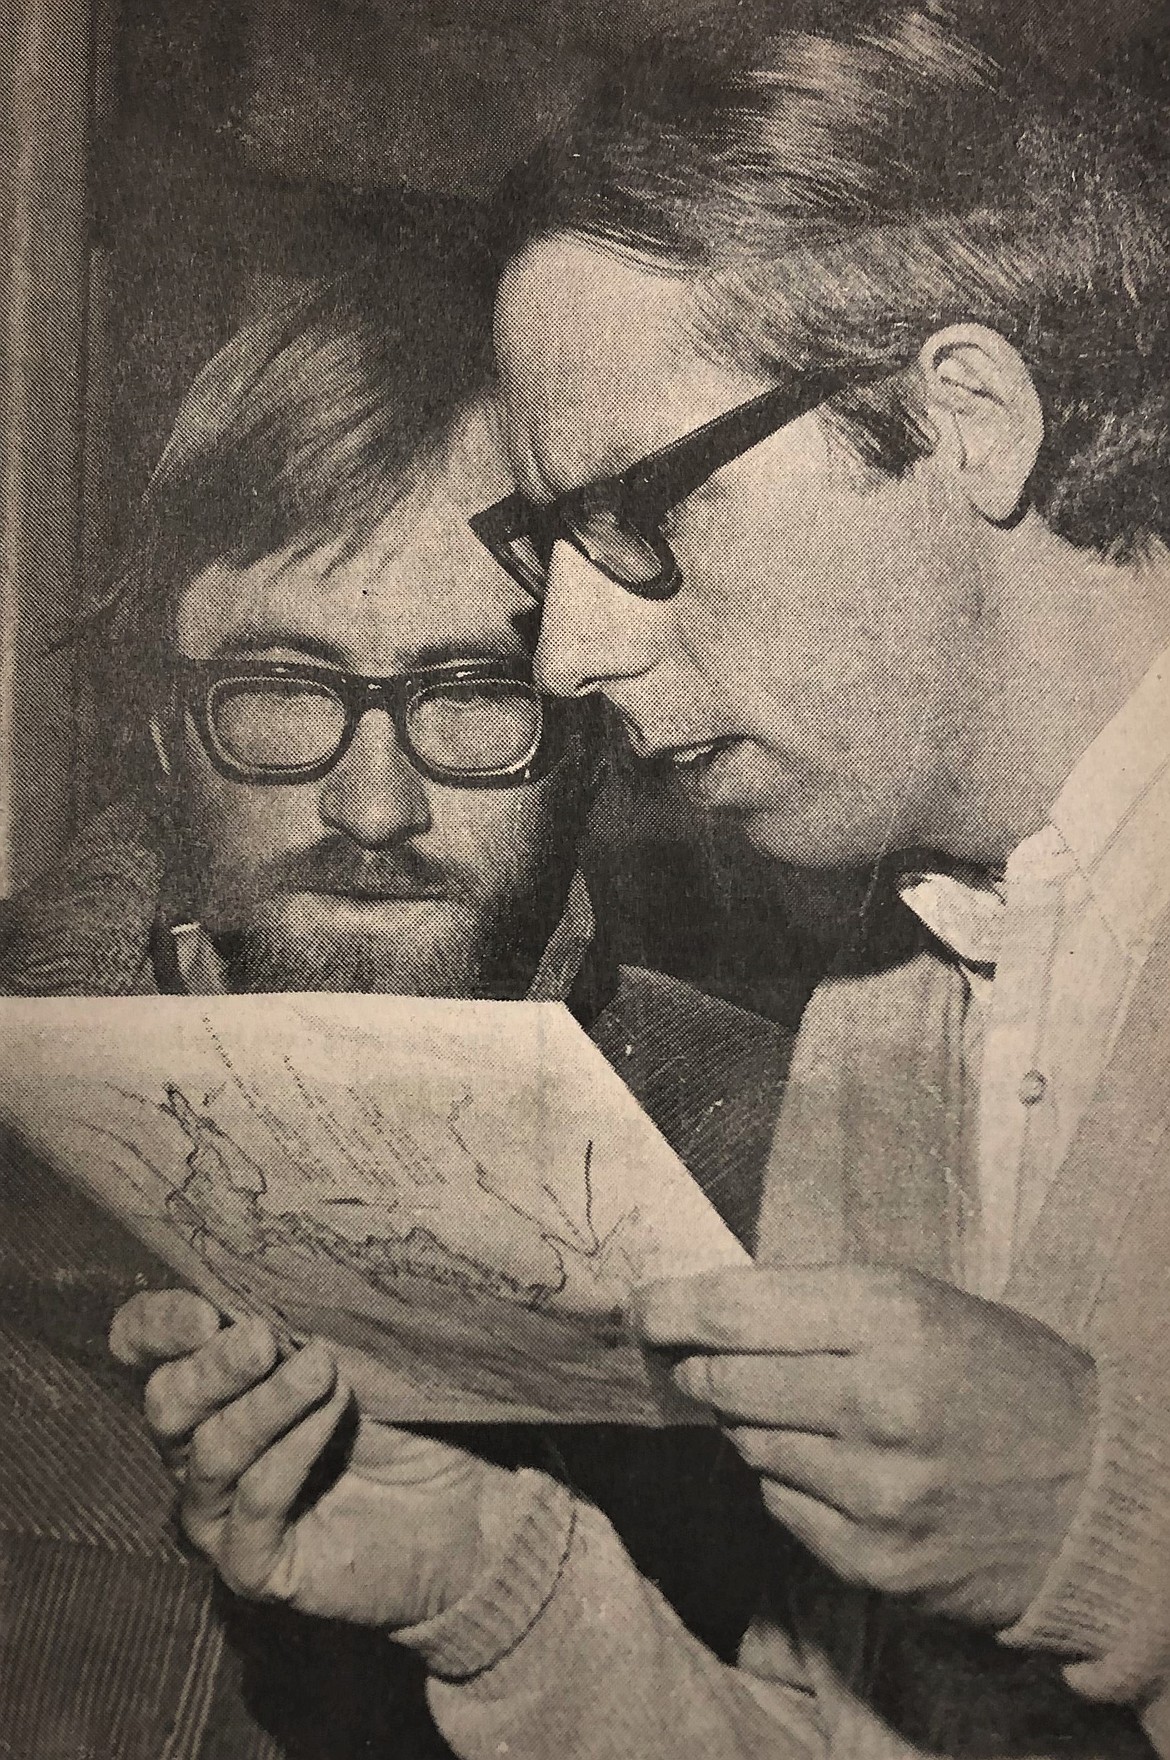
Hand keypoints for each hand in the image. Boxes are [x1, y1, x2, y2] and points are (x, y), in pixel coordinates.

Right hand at [110, 1291, 511, 1628]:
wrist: (463, 1504)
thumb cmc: (403, 1412)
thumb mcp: (353, 1349)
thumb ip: (302, 1318)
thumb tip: (282, 1264)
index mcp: (210, 1383)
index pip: (142, 1347)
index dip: (157, 1326)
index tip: (204, 1310)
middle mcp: (197, 1448)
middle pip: (166, 1401)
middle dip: (211, 1366)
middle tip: (261, 1338)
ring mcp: (219, 1513)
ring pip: (210, 1452)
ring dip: (267, 1404)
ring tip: (321, 1369)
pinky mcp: (253, 1566)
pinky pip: (255, 1502)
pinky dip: (293, 1451)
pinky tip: (335, 1415)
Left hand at [633, 1265, 1096, 1627]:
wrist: (1094, 1491)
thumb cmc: (1002, 1377)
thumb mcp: (925, 1304)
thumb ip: (819, 1305)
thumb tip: (706, 1311)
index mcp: (893, 1317)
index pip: (737, 1308)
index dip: (673, 1307)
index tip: (642, 1306)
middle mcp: (878, 1402)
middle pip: (726, 1380)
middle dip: (700, 1366)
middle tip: (697, 1360)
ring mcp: (874, 1490)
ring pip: (747, 1445)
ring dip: (751, 1425)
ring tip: (805, 1413)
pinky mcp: (873, 1560)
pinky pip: (780, 1505)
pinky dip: (788, 1481)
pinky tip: (834, 1467)